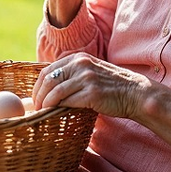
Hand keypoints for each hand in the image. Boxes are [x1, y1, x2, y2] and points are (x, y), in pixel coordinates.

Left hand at [32, 53, 150, 119]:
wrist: (135, 93)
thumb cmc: (111, 87)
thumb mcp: (90, 72)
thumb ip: (73, 75)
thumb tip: (49, 88)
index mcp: (78, 58)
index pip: (47, 70)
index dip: (38, 86)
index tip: (35, 98)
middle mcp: (80, 64)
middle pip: (48, 80)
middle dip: (38, 96)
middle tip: (36, 108)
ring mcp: (86, 78)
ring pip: (55, 91)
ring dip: (45, 104)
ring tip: (42, 112)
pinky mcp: (92, 93)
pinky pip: (67, 101)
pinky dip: (58, 108)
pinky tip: (55, 114)